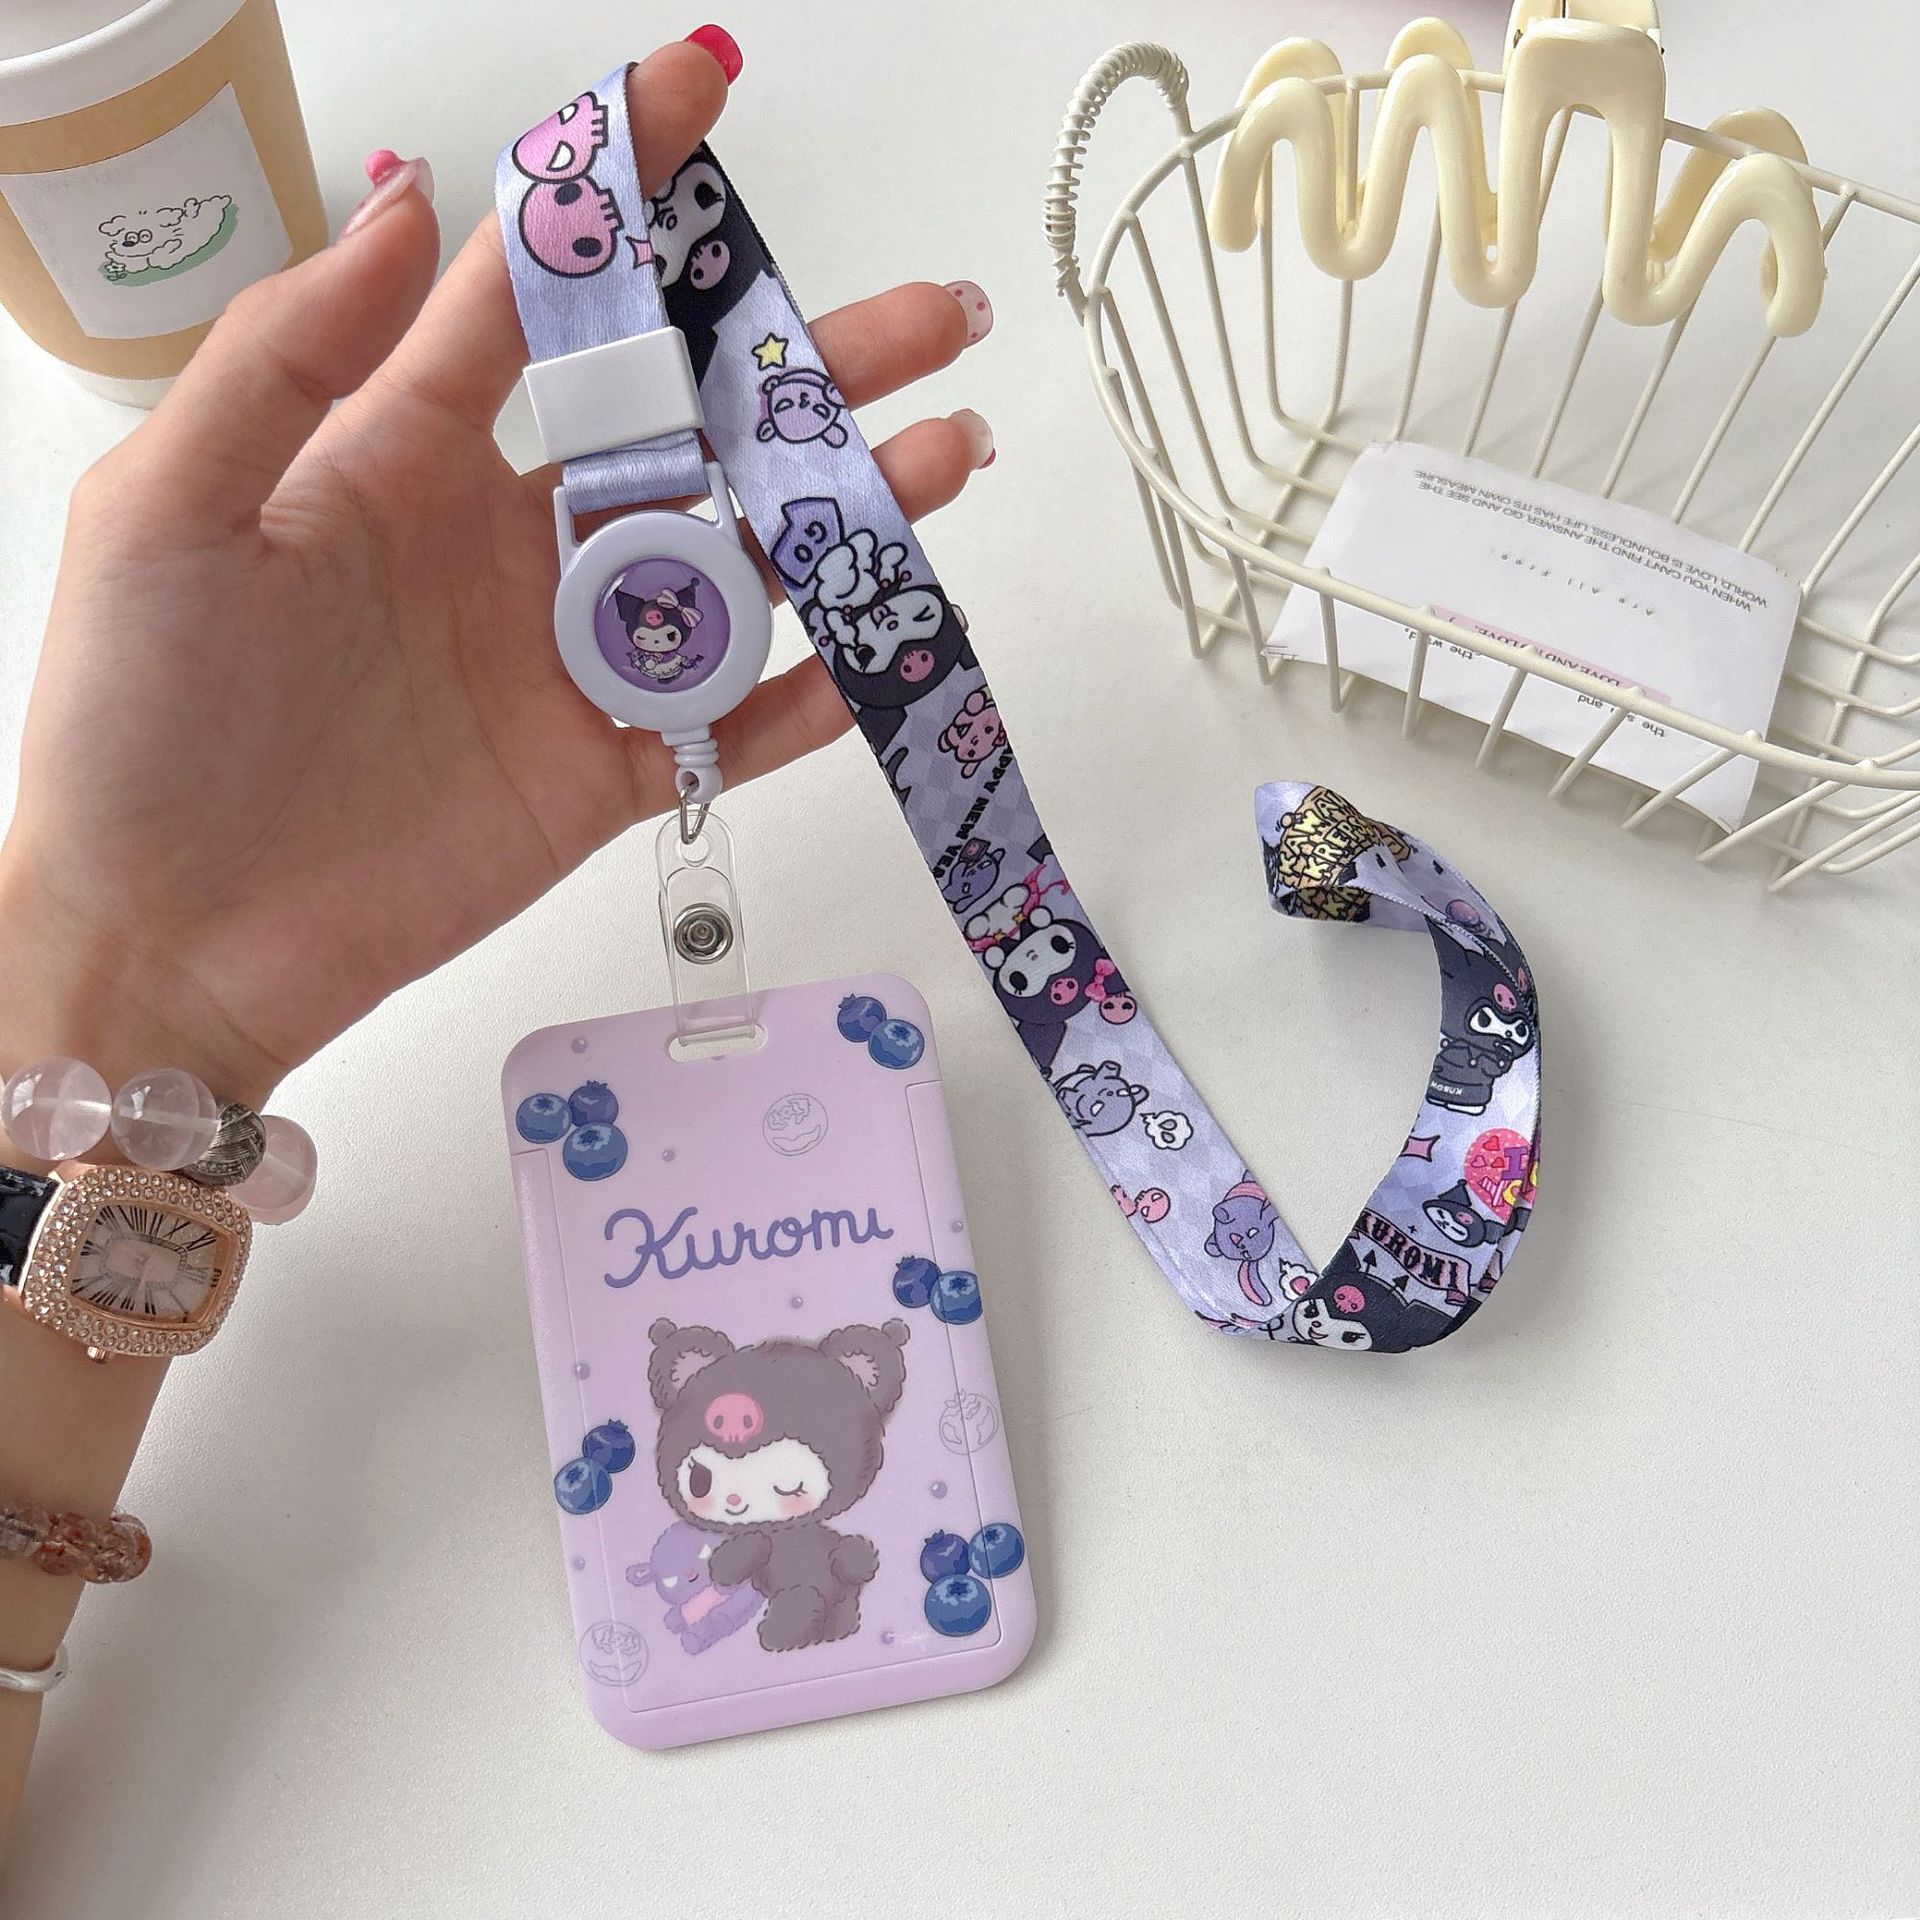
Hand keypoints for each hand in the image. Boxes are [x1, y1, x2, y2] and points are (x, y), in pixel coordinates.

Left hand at [0, 40, 989, 1110]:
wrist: (171, 935)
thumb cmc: (142, 719)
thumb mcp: (173, 503)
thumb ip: (295, 356)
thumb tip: (415, 204)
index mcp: (406, 454)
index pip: (542, 295)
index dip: (622, 192)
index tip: (698, 93)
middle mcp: (508, 542)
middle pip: (689, 427)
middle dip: (806, 360)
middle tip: (927, 313)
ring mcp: (566, 660)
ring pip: (739, 566)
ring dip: (846, 509)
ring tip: (945, 451)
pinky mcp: (601, 772)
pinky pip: (731, 724)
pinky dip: (814, 690)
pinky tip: (890, 636)